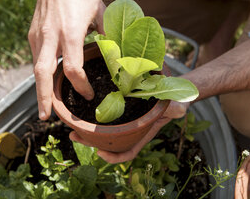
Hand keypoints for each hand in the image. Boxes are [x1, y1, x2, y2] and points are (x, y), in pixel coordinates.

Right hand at [28, 0, 105, 119]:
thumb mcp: (101, 12)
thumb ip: (108, 36)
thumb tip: (118, 58)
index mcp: (71, 32)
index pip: (73, 68)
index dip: (80, 85)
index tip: (87, 94)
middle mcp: (50, 36)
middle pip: (43, 73)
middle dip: (43, 97)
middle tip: (46, 118)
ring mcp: (38, 36)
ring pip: (36, 68)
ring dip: (40, 89)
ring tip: (46, 107)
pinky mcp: (32, 35)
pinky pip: (36, 59)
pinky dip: (42, 74)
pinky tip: (48, 83)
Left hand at [69, 101, 188, 163]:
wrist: (172, 92)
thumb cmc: (175, 102)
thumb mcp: (177, 105)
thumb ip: (176, 108)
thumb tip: (176, 109)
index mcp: (143, 133)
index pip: (129, 152)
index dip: (114, 157)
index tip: (100, 154)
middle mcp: (132, 130)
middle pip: (110, 143)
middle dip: (92, 143)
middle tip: (74, 137)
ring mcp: (126, 121)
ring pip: (105, 133)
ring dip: (88, 133)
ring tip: (72, 129)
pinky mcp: (121, 109)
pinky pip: (106, 119)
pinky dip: (93, 119)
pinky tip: (82, 113)